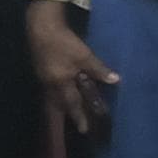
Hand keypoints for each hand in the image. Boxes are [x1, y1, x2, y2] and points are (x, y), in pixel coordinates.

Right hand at [26, 5, 113, 132]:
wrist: (41, 27)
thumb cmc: (63, 42)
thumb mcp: (84, 55)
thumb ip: (98, 69)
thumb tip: (115, 81)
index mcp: (60, 83)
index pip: (72, 104)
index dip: (79, 116)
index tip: (84, 130)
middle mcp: (50, 84)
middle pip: (58, 104)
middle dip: (68, 115)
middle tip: (76, 126)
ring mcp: (43, 77)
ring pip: (53, 98)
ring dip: (61, 107)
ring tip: (67, 114)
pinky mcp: (41, 70)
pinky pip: (50, 89)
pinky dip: (57, 96)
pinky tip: (61, 94)